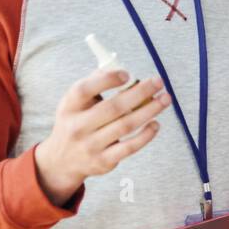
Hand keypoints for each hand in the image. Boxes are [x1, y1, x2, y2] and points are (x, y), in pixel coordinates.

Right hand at [34, 69, 171, 206]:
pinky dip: (146, 135)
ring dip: (150, 110)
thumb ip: (94, 84)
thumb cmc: (76, 123)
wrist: (62, 160)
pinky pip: (130, 146)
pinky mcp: (103, 161)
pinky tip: (156, 124)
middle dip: (140, 92)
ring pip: (126, 125)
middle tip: (159, 82)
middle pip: (113, 107)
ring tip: (165, 99)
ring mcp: (91, 145)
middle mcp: (78, 127)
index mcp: (69, 107)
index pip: (84, 90)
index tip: (127, 74)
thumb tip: (119, 67)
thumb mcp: (75, 103)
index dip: (106, 80)